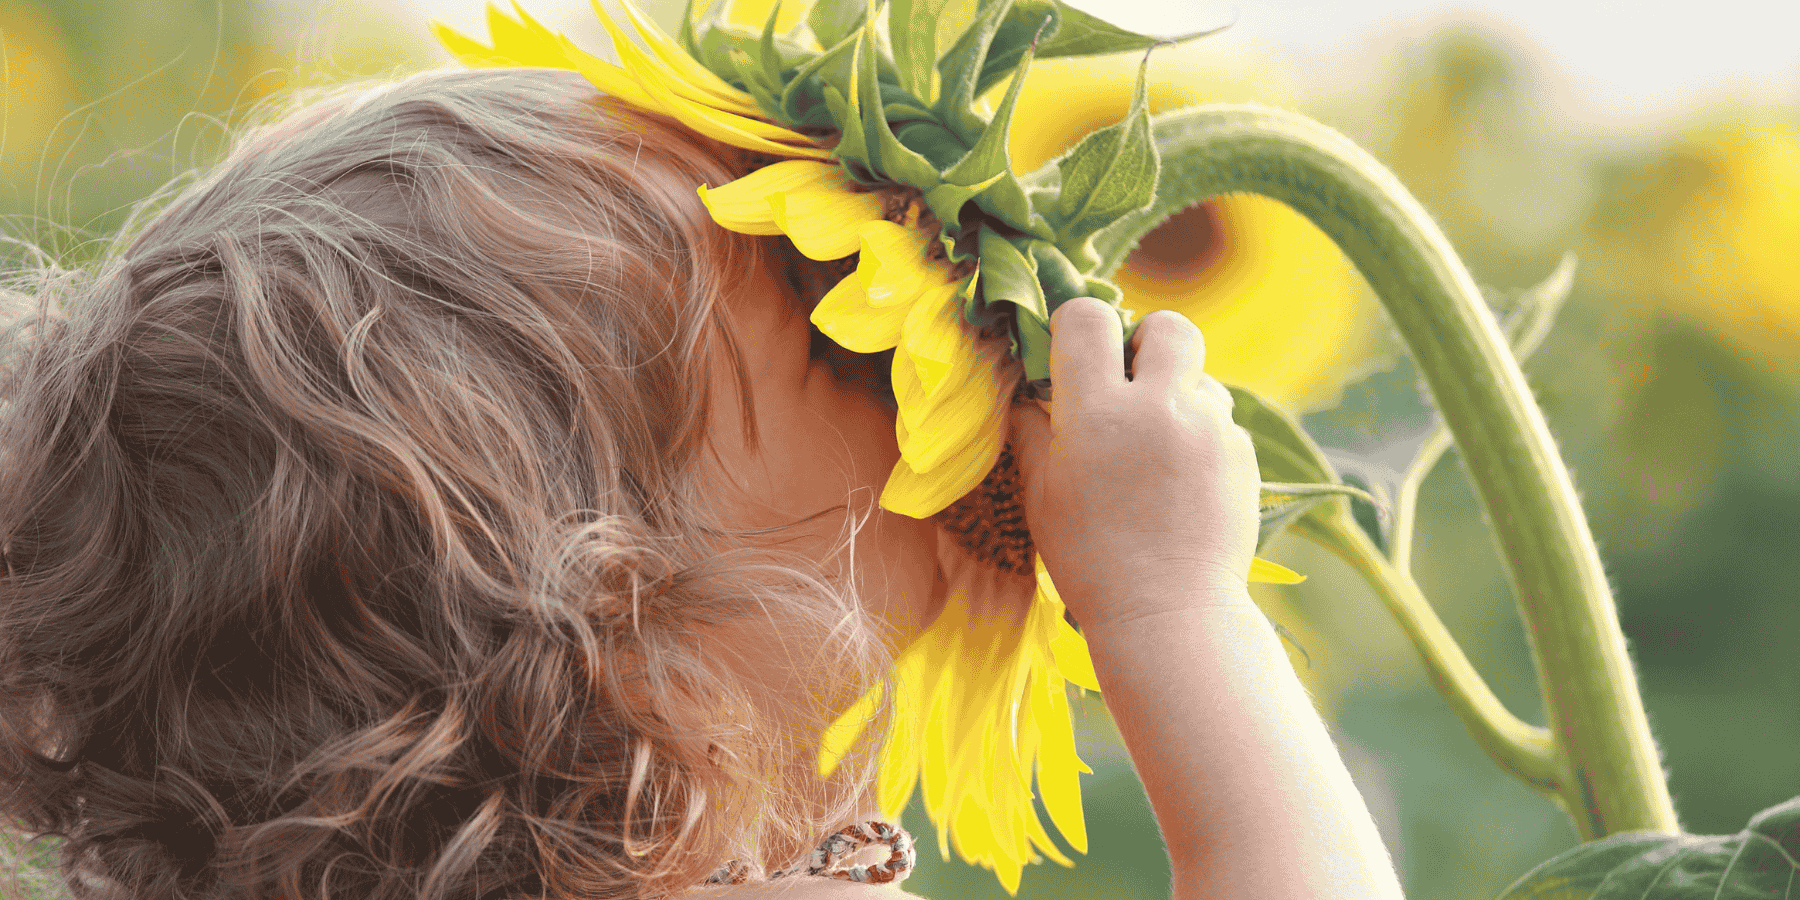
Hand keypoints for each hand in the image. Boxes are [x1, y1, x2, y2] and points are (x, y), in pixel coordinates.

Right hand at [1011, 298, 1260, 629]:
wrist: (1168, 613)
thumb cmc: (1089, 559)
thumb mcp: (1041, 495)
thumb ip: (1032, 431)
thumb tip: (1027, 394)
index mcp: (1097, 412)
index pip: (1088, 318)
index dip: (1077, 327)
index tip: (1073, 355)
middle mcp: (1159, 406)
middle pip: (1168, 326)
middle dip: (1147, 343)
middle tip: (1131, 384)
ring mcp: (1209, 428)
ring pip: (1200, 377)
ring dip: (1178, 396)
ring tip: (1158, 449)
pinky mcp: (1242, 454)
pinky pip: (1220, 420)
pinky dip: (1200, 437)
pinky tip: (1182, 484)